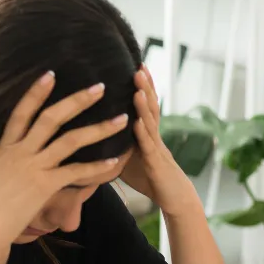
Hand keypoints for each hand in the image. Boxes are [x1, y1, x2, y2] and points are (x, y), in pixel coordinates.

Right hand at [0, 73, 128, 246]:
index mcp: (5, 146)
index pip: (22, 112)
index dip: (36, 92)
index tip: (52, 74)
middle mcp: (21, 151)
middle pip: (51, 118)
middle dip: (77, 100)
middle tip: (100, 87)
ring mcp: (34, 167)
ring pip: (71, 141)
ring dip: (99, 129)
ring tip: (121, 119)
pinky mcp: (45, 185)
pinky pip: (76, 173)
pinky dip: (97, 167)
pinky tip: (114, 161)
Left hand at [120, 67, 199, 216]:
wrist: (174, 199)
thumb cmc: (150, 178)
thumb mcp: (128, 156)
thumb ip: (115, 142)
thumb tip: (89, 133)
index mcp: (146, 132)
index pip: (144, 104)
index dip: (142, 85)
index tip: (135, 64)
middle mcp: (153, 136)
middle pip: (150, 106)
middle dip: (145, 85)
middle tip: (138, 64)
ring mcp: (157, 149)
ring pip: (150, 122)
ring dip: (144, 104)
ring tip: (138, 86)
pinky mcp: (156, 165)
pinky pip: (149, 147)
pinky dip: (142, 133)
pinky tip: (137, 122)